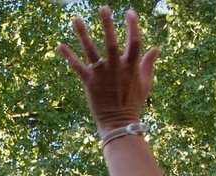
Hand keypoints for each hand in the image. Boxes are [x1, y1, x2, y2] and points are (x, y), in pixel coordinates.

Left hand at [58, 7, 156, 131]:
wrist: (119, 123)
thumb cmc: (133, 103)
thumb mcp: (145, 83)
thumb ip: (148, 64)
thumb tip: (156, 48)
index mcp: (131, 67)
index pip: (134, 42)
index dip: (133, 26)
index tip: (129, 12)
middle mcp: (116, 68)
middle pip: (111, 42)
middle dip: (107, 24)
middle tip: (103, 8)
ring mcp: (101, 74)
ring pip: (91, 50)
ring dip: (83, 34)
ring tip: (76, 19)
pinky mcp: (89, 82)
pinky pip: (77, 66)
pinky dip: (68, 56)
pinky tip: (59, 45)